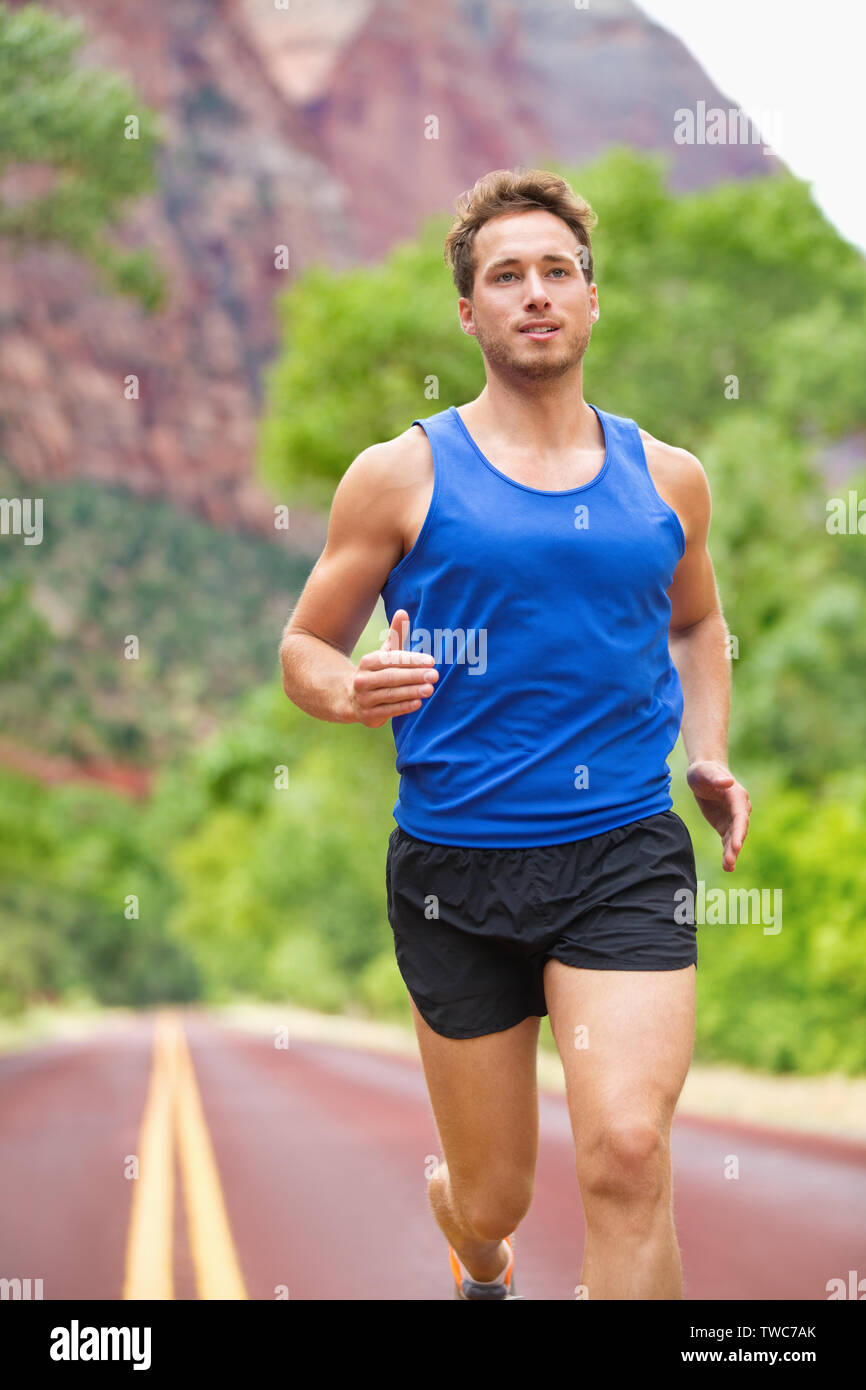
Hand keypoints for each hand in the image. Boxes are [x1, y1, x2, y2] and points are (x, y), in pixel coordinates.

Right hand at [350, 609, 437, 728]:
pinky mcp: (368, 716)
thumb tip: (403, 611)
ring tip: (430, 689)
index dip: (411, 660)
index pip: (391, 659)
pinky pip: (388, 711)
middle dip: (414, 676)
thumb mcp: (384, 654)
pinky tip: (418, 702)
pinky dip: (403, 707)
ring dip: (411, 691)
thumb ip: (396, 635)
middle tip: (435, 675)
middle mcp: (363, 680)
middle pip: (391, 677)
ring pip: (390, 694)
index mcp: (368, 662)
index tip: (431, 661)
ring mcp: (365, 699)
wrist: (351, 699)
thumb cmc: (376, 672)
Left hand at [686, 760, 750, 871]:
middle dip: (735, 846)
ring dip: (732, 853)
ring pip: (734, 838)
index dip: (739, 831)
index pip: (740, 816)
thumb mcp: (704, 772)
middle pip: (739, 830)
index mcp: (737, 796)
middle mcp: (739, 808)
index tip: (737, 845)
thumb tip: (728, 781)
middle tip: (730, 861)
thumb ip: (715, 777)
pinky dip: (728, 852)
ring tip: (728, 867)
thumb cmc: (704, 771)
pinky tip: (727, 866)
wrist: (704, 774)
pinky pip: (728, 841)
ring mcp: (733, 818)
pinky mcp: (725, 825)